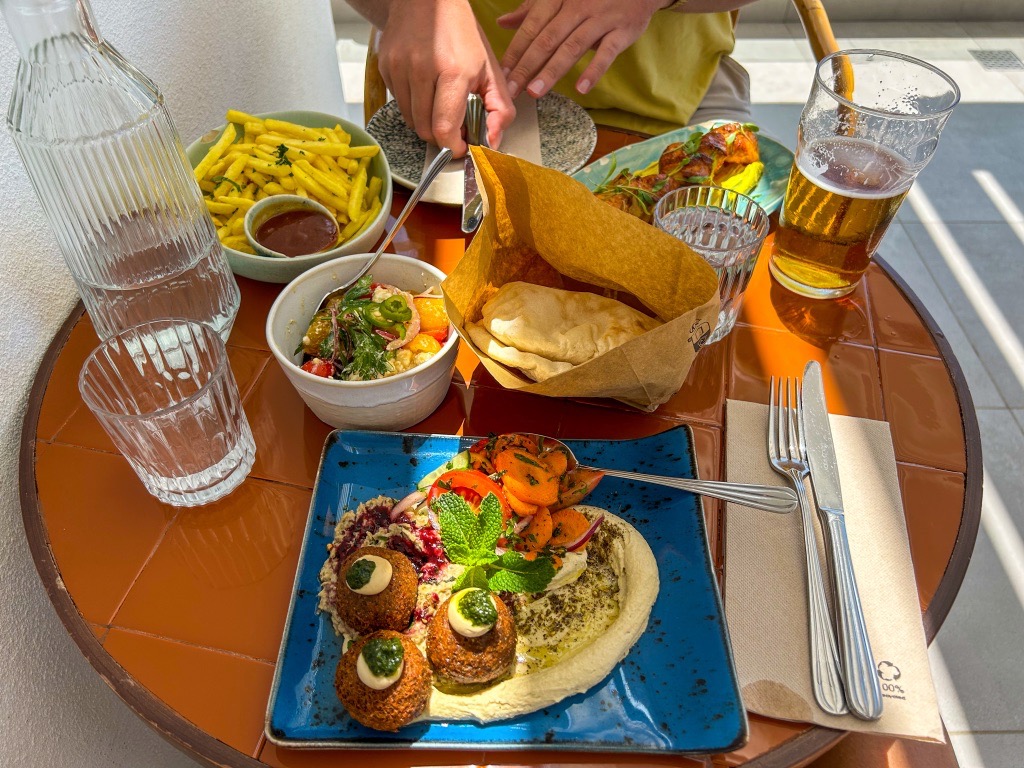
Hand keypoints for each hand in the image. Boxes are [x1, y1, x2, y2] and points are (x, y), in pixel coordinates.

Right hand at [377, 0, 514, 154]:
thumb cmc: (461, 34)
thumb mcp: (490, 69)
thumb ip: (499, 109)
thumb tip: (492, 142)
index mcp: (453, 71)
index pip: (444, 128)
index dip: (453, 146)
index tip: (461, 146)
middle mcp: (422, 69)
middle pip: (425, 130)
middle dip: (441, 136)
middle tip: (453, 126)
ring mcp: (399, 68)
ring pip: (410, 121)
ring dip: (426, 122)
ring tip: (439, 104)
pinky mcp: (385, 67)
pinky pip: (399, 104)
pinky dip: (413, 106)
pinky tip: (424, 88)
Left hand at [498, 0, 669, 98]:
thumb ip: (532, 10)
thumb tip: (502, 22)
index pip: (532, 26)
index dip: (516, 50)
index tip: (501, 74)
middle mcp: (577, 7)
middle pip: (547, 39)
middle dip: (527, 65)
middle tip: (512, 90)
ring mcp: (600, 18)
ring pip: (572, 46)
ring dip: (552, 70)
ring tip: (535, 92)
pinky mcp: (622, 30)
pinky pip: (607, 52)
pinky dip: (594, 70)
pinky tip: (581, 88)